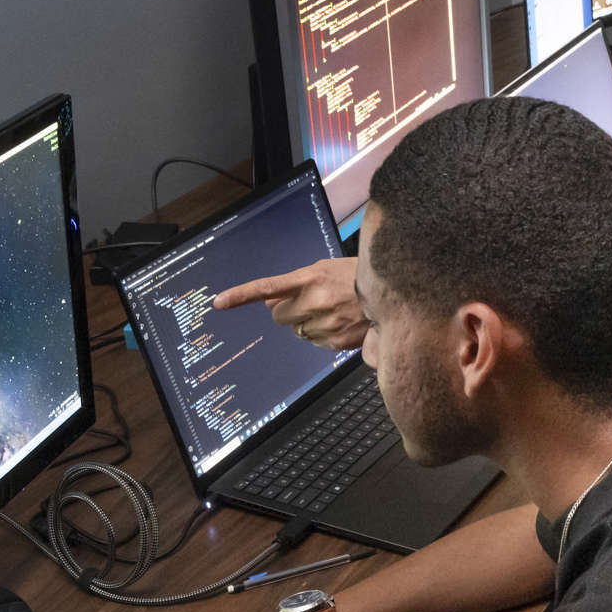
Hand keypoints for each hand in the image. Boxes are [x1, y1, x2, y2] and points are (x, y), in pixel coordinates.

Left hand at [214, 258, 365, 349]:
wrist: (392, 292)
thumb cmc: (357, 277)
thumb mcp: (324, 269)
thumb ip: (294, 284)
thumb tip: (269, 302)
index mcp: (309, 278)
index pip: (267, 288)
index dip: (240, 295)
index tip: (218, 303)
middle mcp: (313, 302)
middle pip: (279, 315)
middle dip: (287, 311)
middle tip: (307, 302)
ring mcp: (325, 324)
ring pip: (297, 331)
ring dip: (306, 323)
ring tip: (330, 311)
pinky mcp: (336, 341)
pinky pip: (315, 342)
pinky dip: (322, 334)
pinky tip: (339, 322)